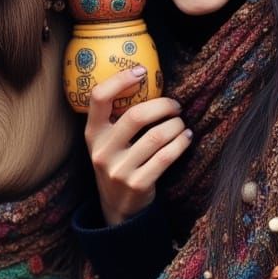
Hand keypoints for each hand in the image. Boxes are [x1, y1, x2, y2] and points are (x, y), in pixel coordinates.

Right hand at [84, 66, 192, 225]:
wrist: (117, 207)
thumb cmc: (118, 161)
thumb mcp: (107, 141)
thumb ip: (118, 118)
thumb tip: (149, 81)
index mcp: (92, 133)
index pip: (98, 98)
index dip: (120, 80)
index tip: (142, 71)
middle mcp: (101, 150)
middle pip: (135, 116)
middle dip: (163, 106)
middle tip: (175, 105)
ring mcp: (118, 169)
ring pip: (156, 137)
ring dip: (175, 125)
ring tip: (181, 123)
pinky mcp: (137, 184)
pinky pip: (166, 157)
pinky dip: (181, 143)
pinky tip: (186, 137)